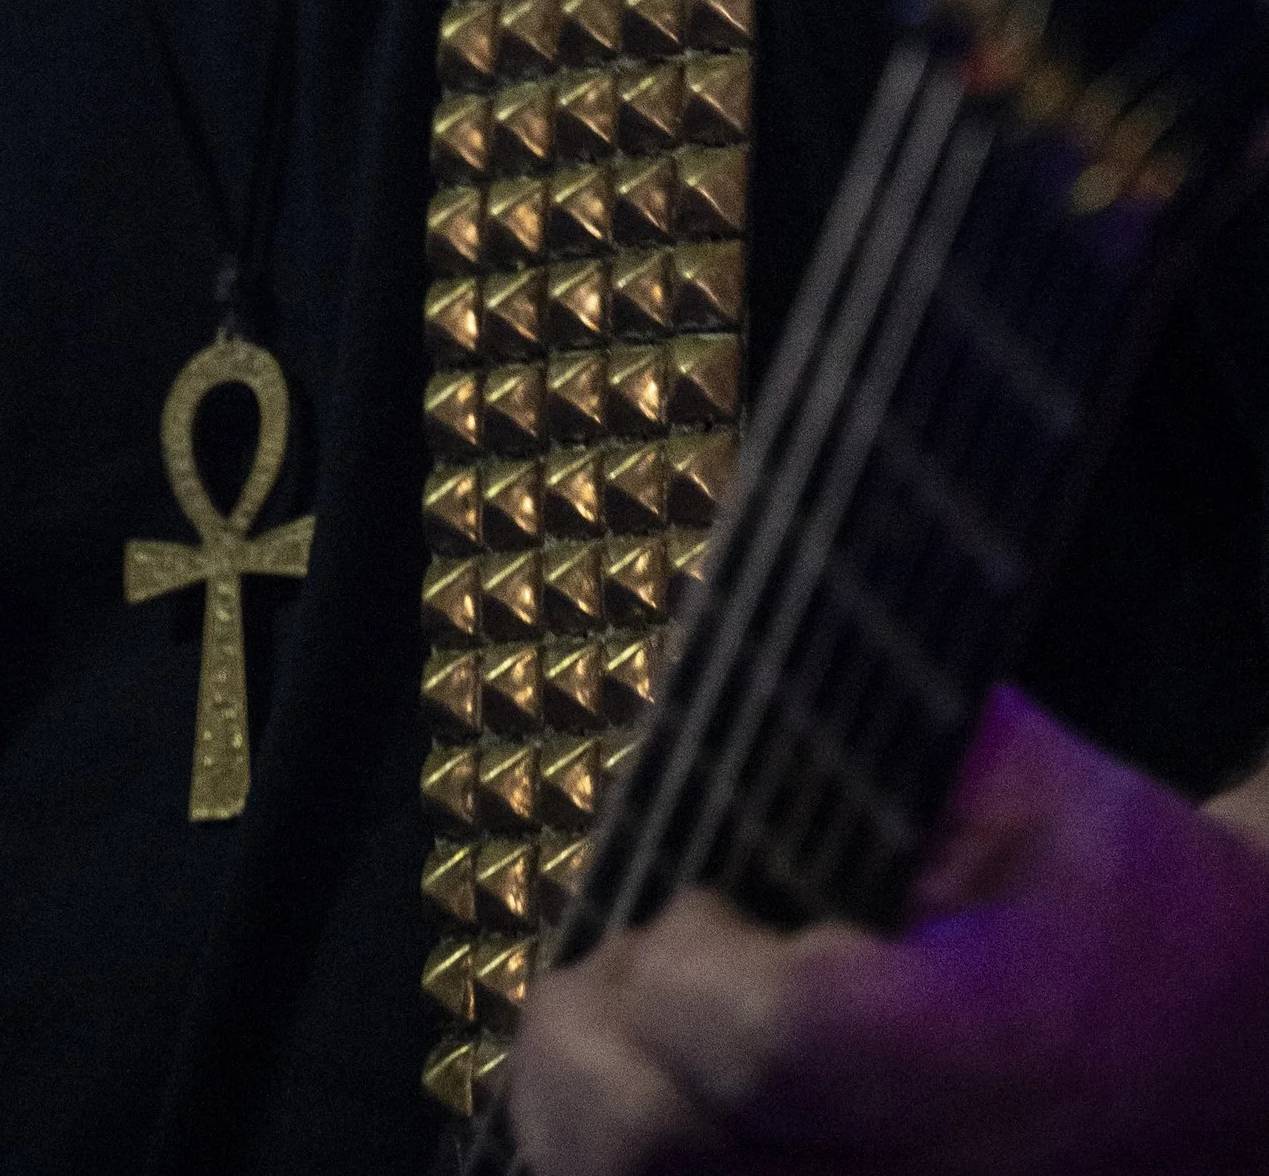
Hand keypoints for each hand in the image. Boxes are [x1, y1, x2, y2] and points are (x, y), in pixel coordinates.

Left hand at [504, 684, 1268, 1170]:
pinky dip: (614, 1159)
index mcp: (977, 1053)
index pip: (759, 1038)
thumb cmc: (1134, 911)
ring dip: (584, 1100)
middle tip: (651, 954)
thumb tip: (735, 663)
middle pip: (654, 1146)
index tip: (707, 901)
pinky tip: (659, 1093)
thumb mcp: (1046, 783)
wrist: (1236, 1060)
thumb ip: (879, 731)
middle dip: (601, 1022)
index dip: (686, 958)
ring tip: (640, 1021)